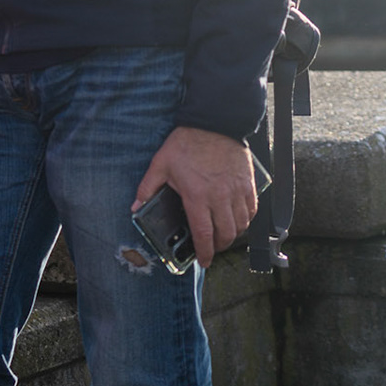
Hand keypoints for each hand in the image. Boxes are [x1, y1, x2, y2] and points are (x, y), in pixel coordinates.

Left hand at [133, 126, 256, 268]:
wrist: (213, 124)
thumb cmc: (186, 144)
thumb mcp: (161, 164)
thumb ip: (147, 188)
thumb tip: (134, 208)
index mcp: (197, 196)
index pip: (203, 233)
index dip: (204, 252)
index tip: (203, 261)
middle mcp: (220, 197)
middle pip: (225, 234)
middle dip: (218, 246)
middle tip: (210, 248)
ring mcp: (237, 191)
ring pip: (241, 225)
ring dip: (233, 235)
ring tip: (222, 235)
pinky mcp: (249, 184)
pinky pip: (252, 210)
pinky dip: (246, 220)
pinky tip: (237, 220)